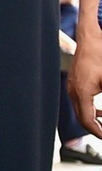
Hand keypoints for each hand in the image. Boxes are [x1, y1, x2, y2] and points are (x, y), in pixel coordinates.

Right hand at [74, 20, 101, 137]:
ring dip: (93, 119)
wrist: (89, 38)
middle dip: (95, 128)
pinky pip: (79, 102)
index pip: (86, 120)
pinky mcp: (73, 82)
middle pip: (82, 117)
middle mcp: (73, 90)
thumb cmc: (100, 54)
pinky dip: (90, 110)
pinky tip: (100, 111)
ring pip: (80, 110)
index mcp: (82, 91)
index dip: (97, 132)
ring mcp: (71, 86)